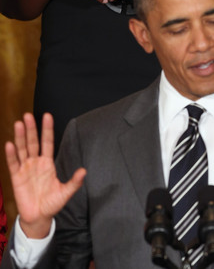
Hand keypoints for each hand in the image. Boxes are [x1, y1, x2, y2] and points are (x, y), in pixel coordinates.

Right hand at [5, 113, 85, 238]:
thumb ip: (74, 182)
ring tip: (19, 124)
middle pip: (33, 142)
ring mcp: (25, 169)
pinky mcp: (16, 178)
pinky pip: (13, 164)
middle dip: (31, 129)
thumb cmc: (52, 203)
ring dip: (20, 137)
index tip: (47, 115)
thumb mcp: (65, 192)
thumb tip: (84, 171)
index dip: (47, 129)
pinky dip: (11, 154)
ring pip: (22, 149)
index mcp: (48, 163)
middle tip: (28, 115)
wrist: (39, 217)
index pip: (48, 142)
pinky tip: (10, 144)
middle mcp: (36, 162)